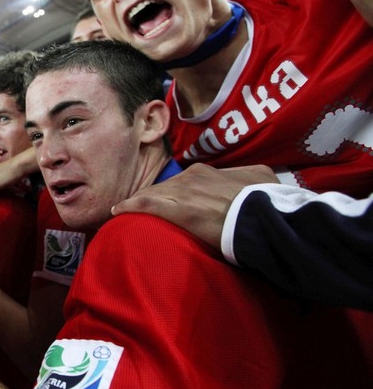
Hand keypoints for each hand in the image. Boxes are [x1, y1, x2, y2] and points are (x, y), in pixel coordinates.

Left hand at [111, 163, 277, 247]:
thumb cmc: (269, 201)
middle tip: (140, 208)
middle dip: (153, 197)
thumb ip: (245, 179)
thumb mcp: (261, 180)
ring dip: (141, 203)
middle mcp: (193, 177)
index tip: (167, 201)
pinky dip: (131, 205)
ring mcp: (185, 192)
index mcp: (210, 172)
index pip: (182, 182)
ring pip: (154, 194)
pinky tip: (118, 210)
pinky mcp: (179, 209)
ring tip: (127, 211)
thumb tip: (247, 182)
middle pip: (165, 187)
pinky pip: (147, 203)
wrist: (269, 216)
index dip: (172, 192)